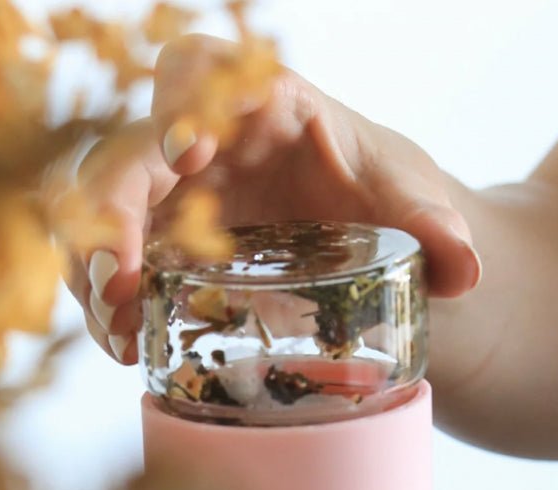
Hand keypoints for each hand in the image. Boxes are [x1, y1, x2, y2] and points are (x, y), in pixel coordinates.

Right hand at [64, 35, 480, 361]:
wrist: (374, 242)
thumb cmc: (387, 197)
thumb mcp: (414, 202)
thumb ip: (436, 226)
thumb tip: (463, 267)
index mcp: (261, 104)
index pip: (200, 74)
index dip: (180, 106)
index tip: (187, 157)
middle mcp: (203, 143)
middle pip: (127, 152)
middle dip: (110, 214)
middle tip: (118, 285)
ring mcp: (174, 198)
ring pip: (101, 212)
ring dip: (94, 270)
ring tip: (119, 336)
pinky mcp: (162, 248)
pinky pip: (113, 264)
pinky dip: (110, 305)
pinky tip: (128, 349)